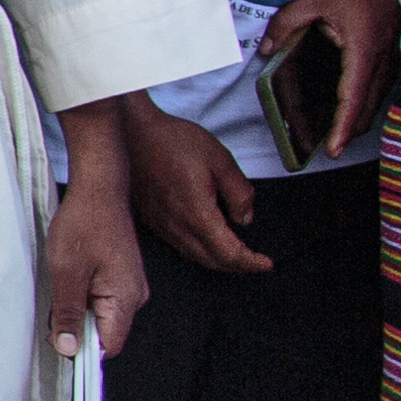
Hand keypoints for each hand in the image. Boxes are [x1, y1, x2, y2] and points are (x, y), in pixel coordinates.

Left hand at [47, 104, 152, 356]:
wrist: (99, 187)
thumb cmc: (84, 224)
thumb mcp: (66, 273)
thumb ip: (67, 314)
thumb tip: (68, 351)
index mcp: (126, 300)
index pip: (108, 347)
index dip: (82, 351)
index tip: (58, 340)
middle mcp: (134, 297)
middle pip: (103, 333)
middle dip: (75, 327)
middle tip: (53, 305)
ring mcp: (129, 286)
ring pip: (98, 316)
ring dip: (75, 310)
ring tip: (62, 284)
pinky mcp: (120, 276)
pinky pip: (99, 299)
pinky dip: (80, 296)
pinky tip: (68, 278)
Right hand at [129, 105, 267, 275]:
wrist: (134, 134)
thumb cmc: (175, 142)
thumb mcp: (220, 159)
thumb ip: (239, 192)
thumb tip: (244, 219)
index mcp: (197, 213)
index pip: (228, 253)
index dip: (250, 262)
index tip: (266, 263)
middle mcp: (177, 226)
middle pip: (212, 261)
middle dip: (237, 266)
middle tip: (255, 261)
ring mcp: (162, 225)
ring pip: (194, 257)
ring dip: (218, 261)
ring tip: (236, 255)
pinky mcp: (152, 220)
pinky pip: (179, 246)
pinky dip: (199, 252)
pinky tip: (207, 241)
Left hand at [260, 0, 400, 165]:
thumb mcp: (316, 0)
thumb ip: (287, 24)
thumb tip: (267, 50)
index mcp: (362, 53)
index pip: (351, 100)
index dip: (342, 128)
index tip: (333, 150)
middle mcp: (380, 65)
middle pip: (364, 111)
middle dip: (347, 134)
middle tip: (327, 151)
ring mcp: (389, 65)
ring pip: (373, 105)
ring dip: (356, 123)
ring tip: (334, 138)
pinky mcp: (391, 62)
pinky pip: (378, 93)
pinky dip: (364, 108)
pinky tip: (348, 112)